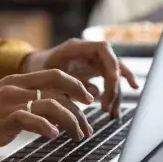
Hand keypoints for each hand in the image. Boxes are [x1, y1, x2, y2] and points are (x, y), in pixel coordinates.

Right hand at [0, 69, 93, 155]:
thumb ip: (17, 102)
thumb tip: (38, 113)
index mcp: (15, 82)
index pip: (54, 75)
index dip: (75, 85)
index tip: (87, 98)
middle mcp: (16, 88)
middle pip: (59, 88)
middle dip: (80, 105)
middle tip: (90, 122)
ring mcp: (9, 103)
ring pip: (52, 105)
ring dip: (71, 121)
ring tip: (78, 136)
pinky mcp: (2, 120)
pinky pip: (31, 120)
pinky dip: (46, 128)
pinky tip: (53, 136)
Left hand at [22, 38, 137, 116]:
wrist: (33, 68)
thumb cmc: (37, 70)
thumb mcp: (48, 77)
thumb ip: (66, 85)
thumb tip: (91, 98)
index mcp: (77, 47)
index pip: (103, 49)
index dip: (112, 65)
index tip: (113, 84)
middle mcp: (88, 52)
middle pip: (111, 65)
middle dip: (113, 87)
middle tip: (106, 109)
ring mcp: (92, 61)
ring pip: (112, 74)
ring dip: (115, 93)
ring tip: (112, 113)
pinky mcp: (93, 70)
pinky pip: (109, 78)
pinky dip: (117, 87)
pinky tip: (130, 92)